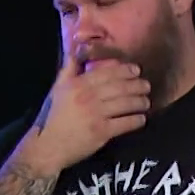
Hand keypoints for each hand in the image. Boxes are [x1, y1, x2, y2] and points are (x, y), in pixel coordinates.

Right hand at [13, 53, 150, 176]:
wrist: (47, 147)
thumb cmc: (53, 117)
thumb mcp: (58, 88)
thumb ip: (69, 68)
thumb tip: (75, 47)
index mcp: (78, 84)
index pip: (108, 72)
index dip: (125, 70)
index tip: (136, 71)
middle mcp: (88, 97)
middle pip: (121, 87)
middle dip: (137, 85)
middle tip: (146, 86)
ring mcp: (96, 114)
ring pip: (126, 103)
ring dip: (140, 102)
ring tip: (146, 102)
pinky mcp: (102, 132)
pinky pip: (126, 122)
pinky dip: (137, 120)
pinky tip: (141, 119)